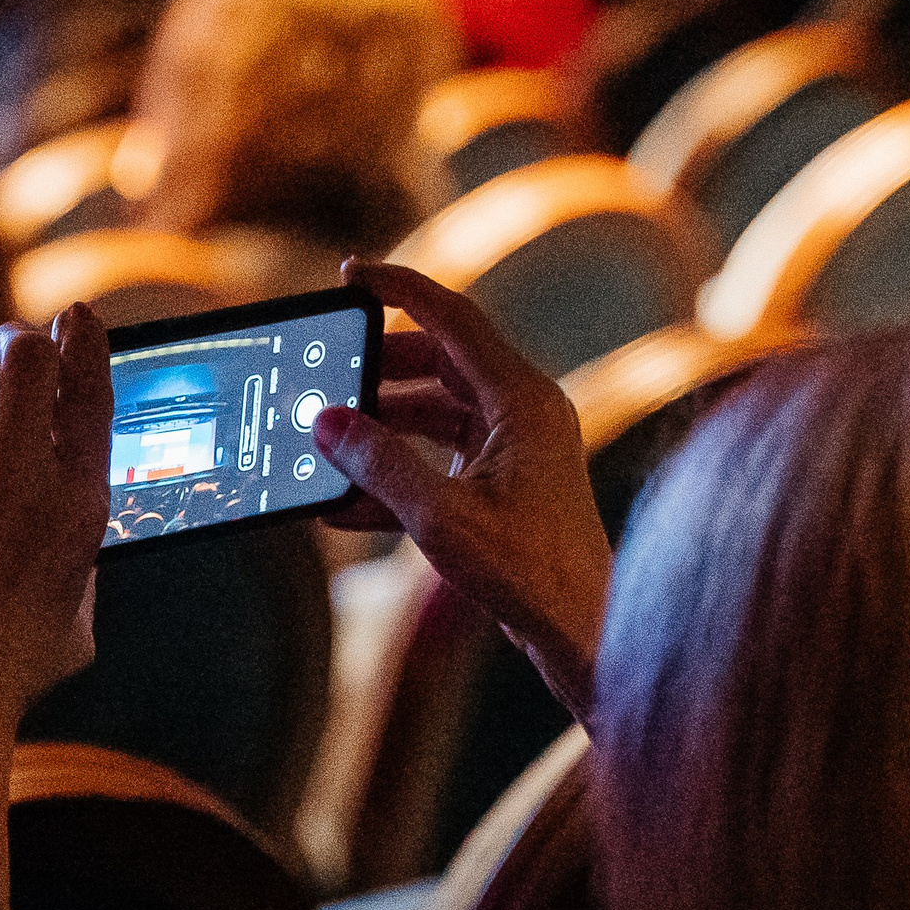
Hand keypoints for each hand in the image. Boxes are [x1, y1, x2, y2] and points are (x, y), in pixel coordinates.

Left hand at [0, 306, 112, 899]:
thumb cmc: (13, 670)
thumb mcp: (77, 606)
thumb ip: (77, 542)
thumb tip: (67, 495)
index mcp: (82, 504)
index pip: (89, 385)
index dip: (85, 337)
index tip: (78, 316)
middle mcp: (23, 477)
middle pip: (23, 351)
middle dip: (20, 343)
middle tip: (15, 358)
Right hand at [316, 262, 612, 722]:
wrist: (585, 634)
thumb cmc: (532, 574)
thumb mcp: (441, 517)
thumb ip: (379, 465)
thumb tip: (327, 422)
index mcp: (522, 399)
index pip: (451, 317)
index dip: (398, 289)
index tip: (350, 275)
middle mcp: (524, 413)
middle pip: (438, 363)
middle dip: (376, 370)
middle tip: (324, 375)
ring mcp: (516, 450)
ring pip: (433, 415)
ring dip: (379, 429)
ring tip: (325, 442)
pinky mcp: (504, 488)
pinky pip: (438, 461)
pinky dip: (395, 475)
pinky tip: (343, 503)